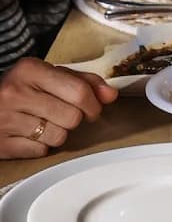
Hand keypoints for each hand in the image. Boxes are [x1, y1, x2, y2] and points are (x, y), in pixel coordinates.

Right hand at [0, 58, 117, 159]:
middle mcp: (14, 92)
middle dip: (73, 118)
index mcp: (30, 70)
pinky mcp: (1, 144)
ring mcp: (4, 119)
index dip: (93, 104)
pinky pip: (41, 151)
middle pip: (72, 117)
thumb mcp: (51, 75)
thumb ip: (84, 82)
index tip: (92, 108)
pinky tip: (29, 134)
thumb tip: (111, 94)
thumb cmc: (22, 89)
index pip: (80, 92)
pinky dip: (40, 146)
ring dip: (57, 133)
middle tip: (60, 114)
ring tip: (42, 122)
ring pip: (59, 137)